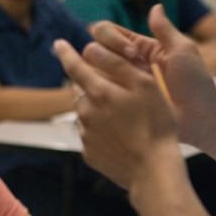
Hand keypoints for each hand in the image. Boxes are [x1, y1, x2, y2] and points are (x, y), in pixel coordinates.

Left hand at [53, 32, 182, 194]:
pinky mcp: (90, 153)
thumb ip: (117, 64)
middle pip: (80, 90)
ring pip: (86, 113)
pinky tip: (121, 136)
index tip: (59, 44)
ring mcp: (86, 135)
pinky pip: (91, 135)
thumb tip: (91, 48)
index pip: (74, 66)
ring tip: (125, 117)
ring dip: (98, 109)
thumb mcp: (145, 86)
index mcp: (98, 92)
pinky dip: (102, 130)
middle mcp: (86, 113)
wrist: (153, 171)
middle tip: (111, 87)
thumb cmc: (156, 125)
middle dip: (90, 84)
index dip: (66, 53)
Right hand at [90, 7, 215, 146]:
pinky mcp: (117, 106)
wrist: (201, 119)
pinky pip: (96, 96)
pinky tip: (109, 99)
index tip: (132, 53)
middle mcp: (125, 65)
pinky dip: (96, 93)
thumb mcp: (183, 51)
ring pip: (90, 72)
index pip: (108, 32)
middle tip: (128, 71)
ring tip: (118, 88)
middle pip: (93, 50)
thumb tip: (155, 6)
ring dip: (99, 75)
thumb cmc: (196, 84)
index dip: (113, 39)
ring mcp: (120, 86)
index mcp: (140, 49)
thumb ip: (165, 30)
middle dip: (105, 56)